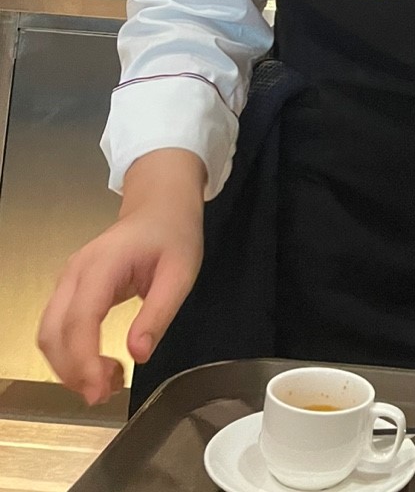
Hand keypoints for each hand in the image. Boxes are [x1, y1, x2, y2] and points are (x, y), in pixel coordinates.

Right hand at [38, 149, 205, 404]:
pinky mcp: (71, 289)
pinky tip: (99, 364)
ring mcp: (68, 280)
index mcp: (102, 265)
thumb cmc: (174, 234)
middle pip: (53, 332)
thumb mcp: (181, 273)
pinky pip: (58, 327)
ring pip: (49, 334)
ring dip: (69, 366)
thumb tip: (138, 354)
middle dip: (72, 371)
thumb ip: (159, 313)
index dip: (83, 361)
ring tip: (108, 381)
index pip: (79, 320)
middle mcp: (75, 273)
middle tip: (106, 393)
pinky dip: (71, 353)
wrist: (161, 204)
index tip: (100, 390)